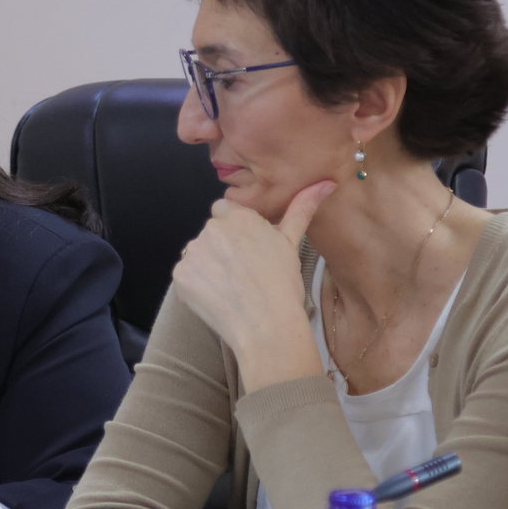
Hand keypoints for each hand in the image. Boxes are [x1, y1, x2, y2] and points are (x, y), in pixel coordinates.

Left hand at [172, 181, 336, 381]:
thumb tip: (326, 183)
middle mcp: (212, 228)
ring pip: (197, 254)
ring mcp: (193, 251)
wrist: (266, 325)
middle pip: (210, 233)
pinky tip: (218, 298)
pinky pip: (186, 276)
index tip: (246, 250)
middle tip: (242, 273)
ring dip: (208, 266)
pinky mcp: (181, 275)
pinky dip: (197, 286)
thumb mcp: (292, 244)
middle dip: (221, 248)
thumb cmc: (282, 285)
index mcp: (238, 217)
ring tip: (231, 288)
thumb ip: (301, 209)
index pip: (223, 210)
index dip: (234, 230)